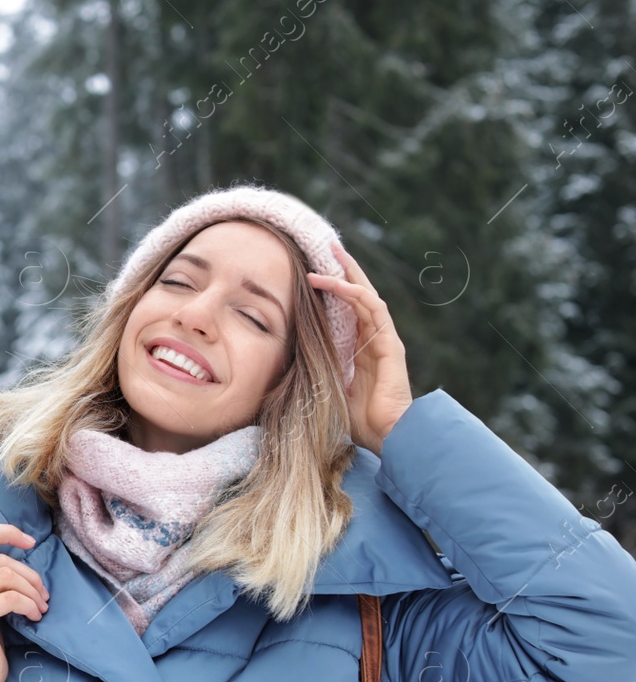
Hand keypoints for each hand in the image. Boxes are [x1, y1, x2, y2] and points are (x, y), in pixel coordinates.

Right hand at [0, 523, 48, 681]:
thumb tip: (22, 552)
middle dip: (30, 575)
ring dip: (32, 590)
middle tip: (43, 595)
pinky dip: (29, 605)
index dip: (6, 532)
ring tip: (40, 606)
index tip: (30, 542)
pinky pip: (11, 597)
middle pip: (0, 560)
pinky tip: (34, 616)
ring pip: (7, 575)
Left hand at [307, 241, 413, 454]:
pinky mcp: (391, 344)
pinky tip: (339, 283)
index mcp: (361, 347)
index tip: (315, 270)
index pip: (348, 308)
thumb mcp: (329, 387)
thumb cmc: (358, 420)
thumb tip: (290, 361)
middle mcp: (375, 338)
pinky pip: (373, 311)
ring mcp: (385, 339)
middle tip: (328, 246)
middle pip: (360, 294)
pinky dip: (355, 294)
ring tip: (330, 255)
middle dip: (344, 269)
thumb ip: (318, 370)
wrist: (387, 436)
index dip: (334, 287)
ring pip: (366, 296)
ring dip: (347, 275)